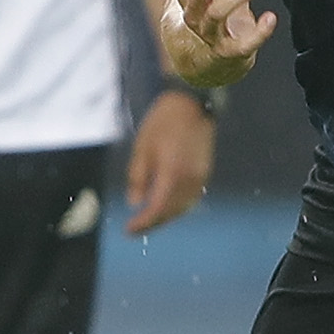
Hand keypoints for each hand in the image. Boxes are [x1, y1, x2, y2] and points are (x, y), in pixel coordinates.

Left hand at [124, 90, 215, 233]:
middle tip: (136, 228)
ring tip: (149, 219)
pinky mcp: (205, 173)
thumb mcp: (142, 147)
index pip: (157, 208)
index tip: (129, 229)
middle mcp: (189, 179)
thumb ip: (137, 177)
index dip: (143, 223)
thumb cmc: (163, 122)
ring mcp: (200, 177)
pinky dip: (177, 206)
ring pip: (182, 207)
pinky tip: (166, 205)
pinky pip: (190, 198)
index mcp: (171, 173)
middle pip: (171, 212)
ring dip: (165, 217)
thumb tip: (134, 203)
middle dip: (153, 223)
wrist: (192, 105)